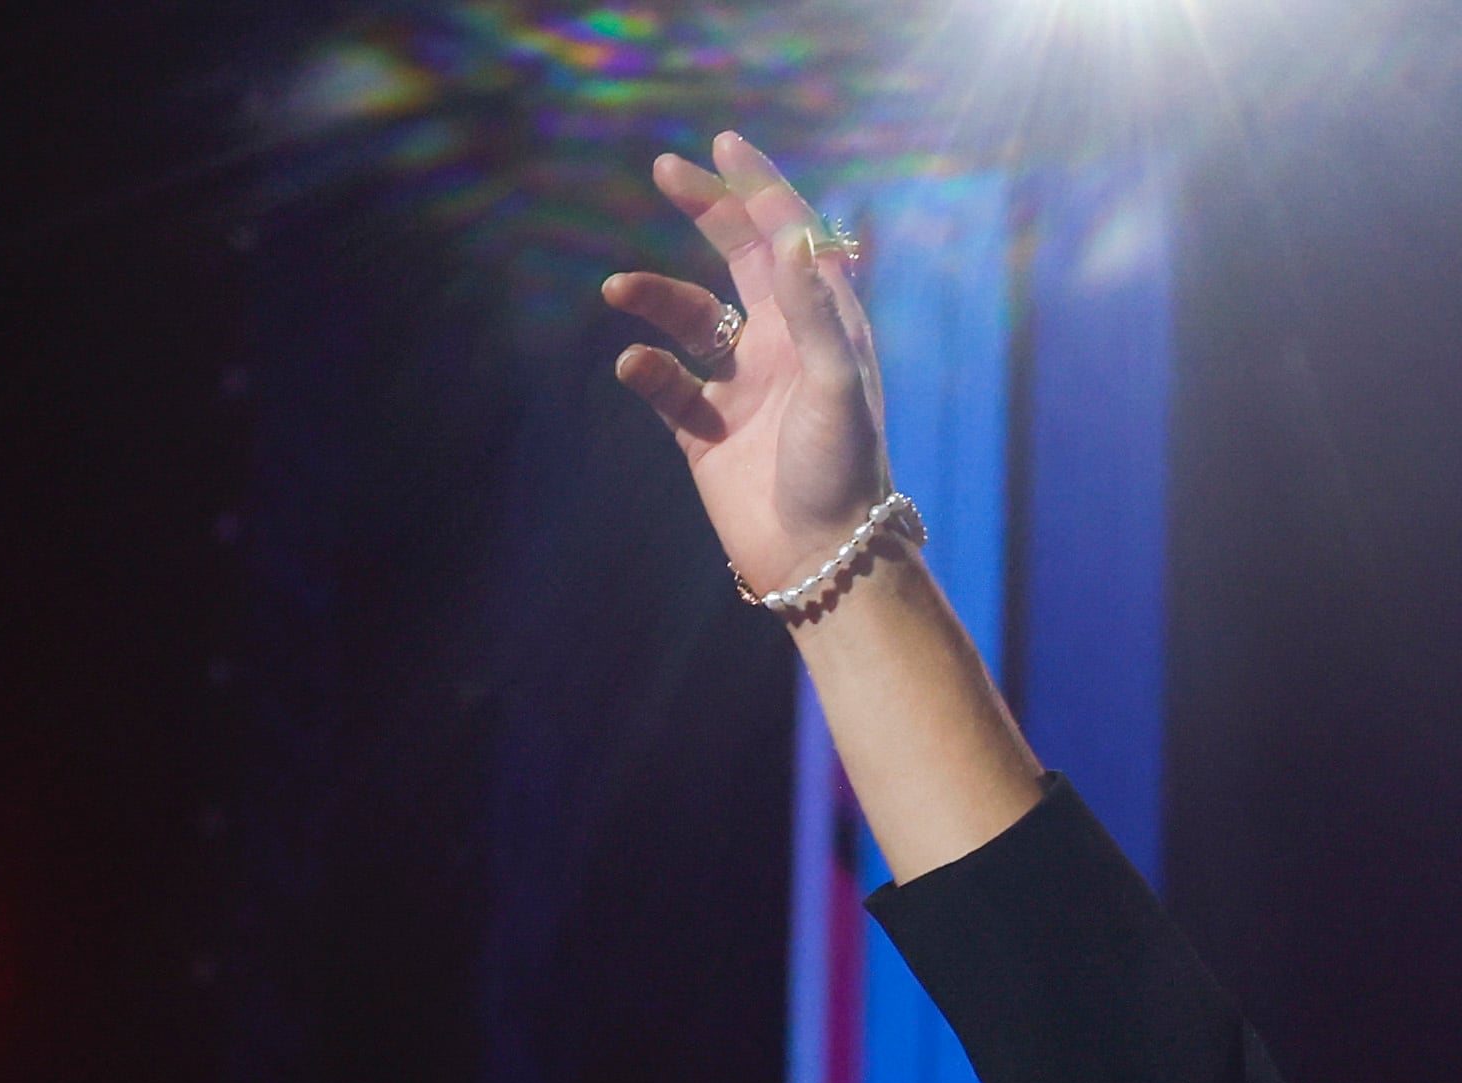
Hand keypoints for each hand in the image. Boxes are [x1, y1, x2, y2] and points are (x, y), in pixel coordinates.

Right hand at [601, 132, 889, 600]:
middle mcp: (786, 349)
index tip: (725, 143)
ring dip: (655, 297)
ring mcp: (744, 388)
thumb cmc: (842, 472)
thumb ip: (811, 310)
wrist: (820, 560)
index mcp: (826, 330)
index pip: (794, 242)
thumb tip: (790, 234)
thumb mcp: (836, 384)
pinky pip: (665, 384)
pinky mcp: (707, 431)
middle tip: (666, 170)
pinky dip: (646, 368)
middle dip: (708, 213)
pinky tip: (635, 368)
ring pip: (690, 318)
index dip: (762, 191)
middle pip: (743, 260)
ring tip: (619, 289)